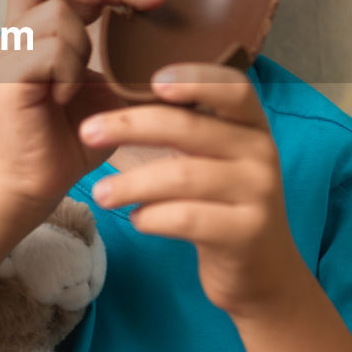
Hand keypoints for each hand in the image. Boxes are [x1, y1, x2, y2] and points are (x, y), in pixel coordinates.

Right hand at [0, 0, 163, 209]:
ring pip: (55, 16)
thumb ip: (128, 53)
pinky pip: (46, 52)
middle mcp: (18, 30)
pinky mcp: (7, 80)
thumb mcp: (112, 85)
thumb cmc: (75, 134)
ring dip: (81, 44)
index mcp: (41, 24)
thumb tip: (180, 34)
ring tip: (78, 80)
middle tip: (127, 10)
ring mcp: (9, 52)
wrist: (40, 181)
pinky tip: (66, 97)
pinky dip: (66, 73)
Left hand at [78, 63, 306, 319]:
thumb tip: (121, 101)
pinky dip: (151, 217)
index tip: (153, 81)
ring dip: (131, 184)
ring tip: (100, 194)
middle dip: (131, 126)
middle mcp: (261, 153)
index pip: (232, 88)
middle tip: (88, 131)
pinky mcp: (245, 233)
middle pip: (190, 129)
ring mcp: (258, 194)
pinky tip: (136, 219)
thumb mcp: (218, 161)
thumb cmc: (224, 205)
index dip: (194, 79)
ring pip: (181, 177)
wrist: (264, 273)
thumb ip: (189, 129)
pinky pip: (186, 218)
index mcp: (253, 127)